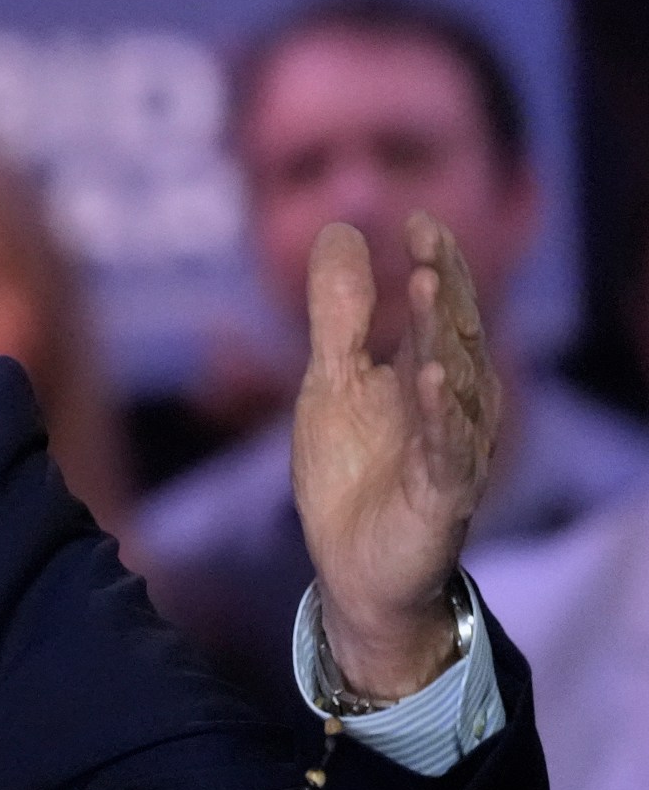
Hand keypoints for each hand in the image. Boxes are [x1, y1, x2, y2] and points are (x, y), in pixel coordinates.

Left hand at [291, 213, 498, 699]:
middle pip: (452, 335)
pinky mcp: (441, 494)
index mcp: (426, 371)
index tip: (418, 220)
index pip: (437, 308)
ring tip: (428, 287)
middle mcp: (451, 404)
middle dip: (443, 287)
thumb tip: (341, 228)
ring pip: (456, 383)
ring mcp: (450, 448)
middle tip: (428, 242)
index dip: (433, 263)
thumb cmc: (352, 473)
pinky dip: (442, 413)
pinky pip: (446, 449)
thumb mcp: (332, 379)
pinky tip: (433, 378)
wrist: (353, 569)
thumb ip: (339, 312)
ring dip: (443, 336)